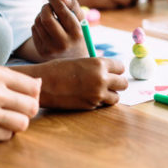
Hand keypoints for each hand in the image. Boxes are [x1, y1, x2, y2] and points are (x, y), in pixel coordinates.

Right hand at [0, 65, 40, 142]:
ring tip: (0, 121)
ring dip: (15, 125)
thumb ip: (7, 80)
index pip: (33, 86)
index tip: (21, 99)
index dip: (31, 95)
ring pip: (23, 123)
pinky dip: (1, 134)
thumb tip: (38, 85)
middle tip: (12, 112)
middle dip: (26, 112)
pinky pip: (6, 136)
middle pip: (32, 106)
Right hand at [13, 57, 127, 108]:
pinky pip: (102, 104)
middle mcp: (101, 79)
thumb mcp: (81, 61)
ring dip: (110, 94)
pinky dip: (98, 101)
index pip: (121, 67)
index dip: (116, 69)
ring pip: (116, 97)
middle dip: (117, 82)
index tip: (111, 70)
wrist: (44, 84)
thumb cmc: (59, 69)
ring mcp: (97, 94)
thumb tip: (109, 70)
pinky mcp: (91, 106)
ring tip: (99, 90)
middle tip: (109, 82)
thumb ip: (96, 66)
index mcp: (99, 64)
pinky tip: (87, 96)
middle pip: (123, 83)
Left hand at [30, 0, 86, 59]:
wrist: (74, 56)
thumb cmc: (77, 31)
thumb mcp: (79, 17)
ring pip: (38, 22)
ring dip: (41, 15)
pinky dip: (38, 24)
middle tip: (48, 5)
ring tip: (49, 17)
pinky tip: (47, 27)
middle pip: (46, 18)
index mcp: (76, 33)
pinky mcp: (42, 52)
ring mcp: (51, 50)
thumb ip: (71, 3)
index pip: (61, 11)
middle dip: (45, 7)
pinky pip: (34, 29)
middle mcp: (64, 43)